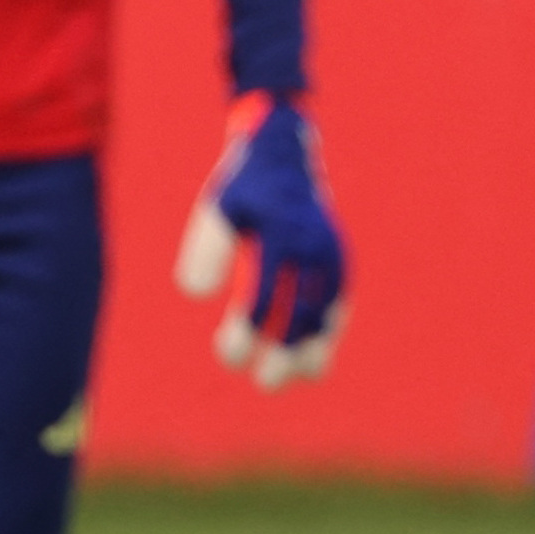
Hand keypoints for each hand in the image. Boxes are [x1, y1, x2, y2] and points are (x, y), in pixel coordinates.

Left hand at [171, 90, 347, 386]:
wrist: (282, 150)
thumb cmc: (243, 186)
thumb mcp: (217, 211)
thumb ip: (207, 250)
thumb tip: (195, 296)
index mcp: (279, 236)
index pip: (263, 296)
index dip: (246, 331)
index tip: (230, 356)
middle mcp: (311, 245)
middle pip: (303, 309)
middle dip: (286, 349)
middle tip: (267, 383)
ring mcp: (329, 249)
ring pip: (329, 306)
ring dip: (318, 343)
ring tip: (308, 375)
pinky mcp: (337, 253)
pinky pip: (339, 293)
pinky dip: (332, 322)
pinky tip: (319, 348)